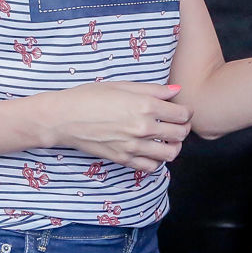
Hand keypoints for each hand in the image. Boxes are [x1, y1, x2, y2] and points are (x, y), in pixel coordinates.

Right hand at [34, 82, 191, 171]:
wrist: (64, 117)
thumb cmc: (90, 96)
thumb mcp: (122, 85)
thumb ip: (153, 89)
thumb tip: (176, 91)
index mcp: (145, 106)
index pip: (182, 114)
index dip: (187, 112)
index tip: (182, 110)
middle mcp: (143, 128)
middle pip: (180, 134)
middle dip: (184, 128)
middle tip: (177, 124)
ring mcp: (133, 146)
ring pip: (170, 153)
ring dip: (174, 146)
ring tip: (168, 139)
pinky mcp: (123, 159)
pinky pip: (151, 166)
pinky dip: (157, 160)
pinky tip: (152, 151)